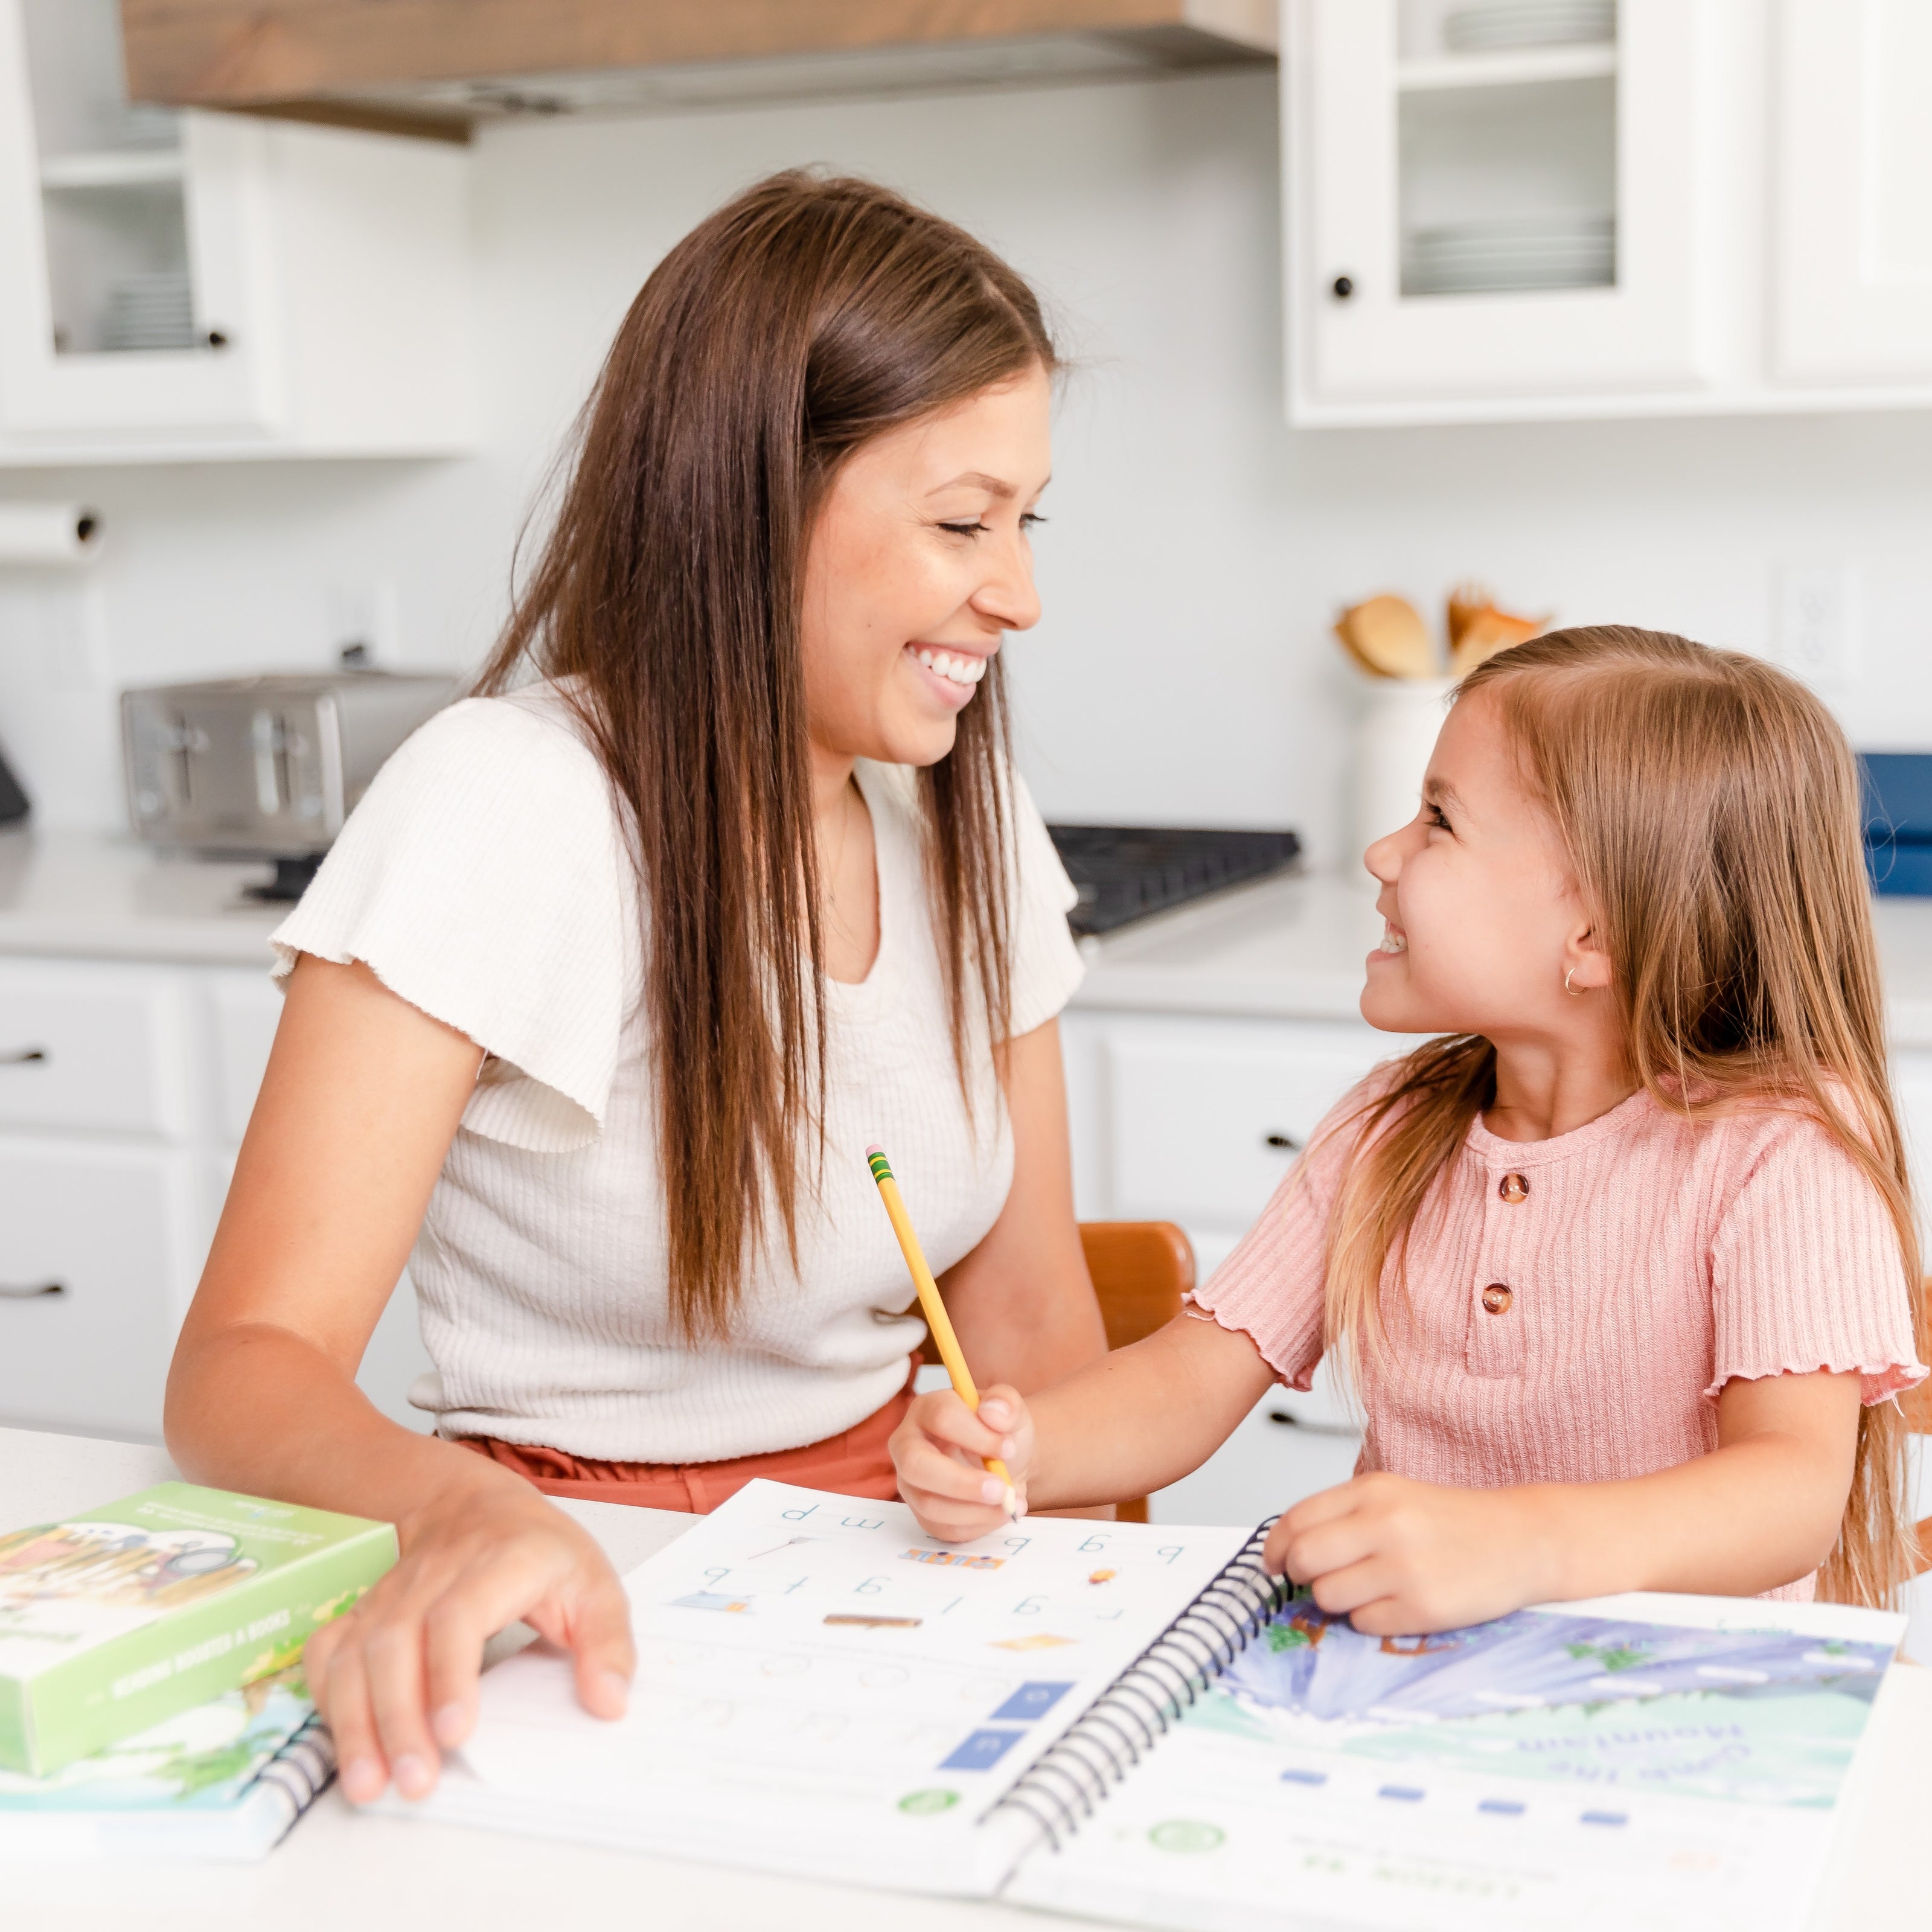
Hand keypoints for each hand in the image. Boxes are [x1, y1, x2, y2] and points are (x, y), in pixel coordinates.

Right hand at [304, 1472, 634, 1803]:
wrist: (475, 1506)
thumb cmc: (538, 1551)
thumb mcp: (594, 1584)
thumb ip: (609, 1643)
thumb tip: (610, 1703)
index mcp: (498, 1562)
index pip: (459, 1614)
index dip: (450, 1674)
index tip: (456, 1733)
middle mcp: (433, 1576)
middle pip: (397, 1642)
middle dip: (399, 1719)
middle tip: (415, 1781)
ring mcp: (389, 1593)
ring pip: (355, 1653)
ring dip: (355, 1722)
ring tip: (368, 1785)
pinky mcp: (362, 1613)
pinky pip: (327, 1653)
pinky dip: (327, 1698)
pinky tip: (344, 1742)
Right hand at [890, 1384, 1032, 1540]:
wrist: (1006, 1465)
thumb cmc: (1001, 1432)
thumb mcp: (1012, 1411)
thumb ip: (1005, 1402)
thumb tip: (991, 1412)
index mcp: (927, 1409)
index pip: (941, 1418)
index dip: (977, 1436)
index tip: (1009, 1448)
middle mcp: (908, 1445)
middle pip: (916, 1465)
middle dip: (961, 1482)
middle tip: (1000, 1490)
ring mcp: (911, 1483)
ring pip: (929, 1504)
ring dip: (975, 1510)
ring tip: (1009, 1503)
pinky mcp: (922, 1514)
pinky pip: (943, 1528)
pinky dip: (977, 1525)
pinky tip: (999, 1513)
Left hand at [1264, 1473, 1551, 1635]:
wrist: (1521, 1540)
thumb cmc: (1452, 1521)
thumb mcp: (1394, 1496)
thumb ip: (1343, 1515)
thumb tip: (1287, 1550)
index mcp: (1372, 1490)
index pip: (1297, 1519)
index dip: (1276, 1546)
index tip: (1274, 1562)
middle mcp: (1385, 1524)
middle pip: (1303, 1559)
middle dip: (1297, 1575)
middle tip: (1311, 1580)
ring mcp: (1404, 1568)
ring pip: (1327, 1596)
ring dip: (1335, 1600)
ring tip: (1364, 1589)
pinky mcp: (1423, 1608)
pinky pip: (1364, 1623)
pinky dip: (1369, 1618)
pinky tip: (1394, 1603)